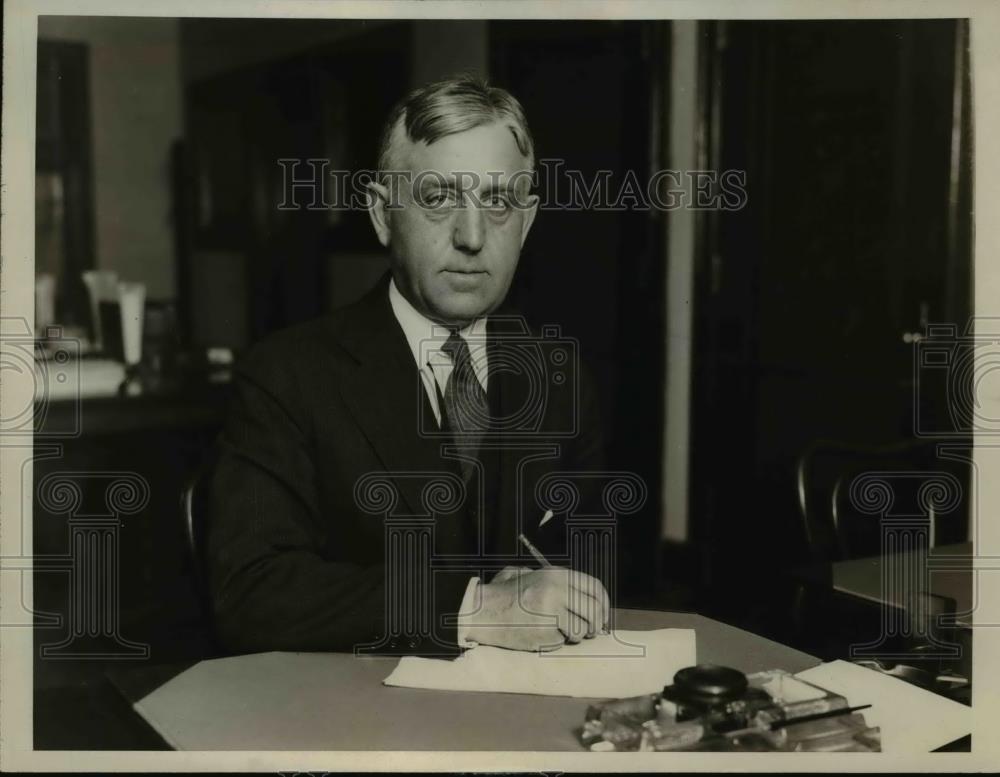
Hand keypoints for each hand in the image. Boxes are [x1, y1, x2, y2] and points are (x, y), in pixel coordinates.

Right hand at [463, 567, 609, 651]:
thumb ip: (558, 583)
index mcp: (557, 574)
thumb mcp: (532, 575)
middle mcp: (558, 590)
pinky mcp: (544, 632)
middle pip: (593, 611)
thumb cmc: (506, 593)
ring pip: (580, 630)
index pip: (595, 587)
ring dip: (575, 636)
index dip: (603, 604)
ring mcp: (552, 612)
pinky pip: (562, 641)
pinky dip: (556, 642)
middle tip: (590, 632)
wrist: (482, 611)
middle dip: (595, 625)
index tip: (602, 616)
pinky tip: (540, 635)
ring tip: (560, 632)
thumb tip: (588, 601)